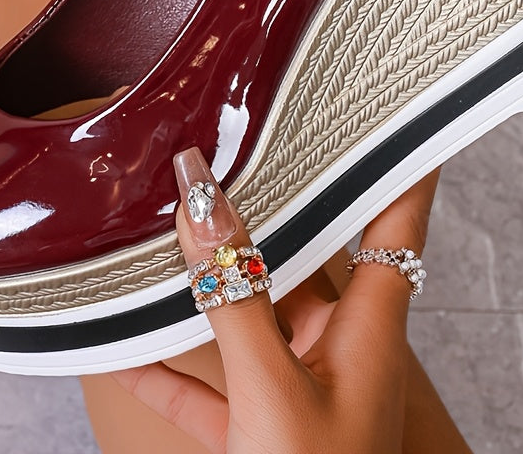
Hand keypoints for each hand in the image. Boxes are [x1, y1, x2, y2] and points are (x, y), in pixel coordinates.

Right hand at [112, 148, 438, 453]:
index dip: (405, 157)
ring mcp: (296, 393)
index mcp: (369, 330)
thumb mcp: (272, 391)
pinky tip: (117, 349)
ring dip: (205, 282)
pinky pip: (206, 386)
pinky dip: (165, 367)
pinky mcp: (256, 435)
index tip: (400, 101)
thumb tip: (200, 198)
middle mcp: (338, 350)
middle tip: (236, 143)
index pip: (398, 217)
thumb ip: (233, 295)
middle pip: (308, 254)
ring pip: (248, 314)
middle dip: (270, 205)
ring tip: (163, 226)